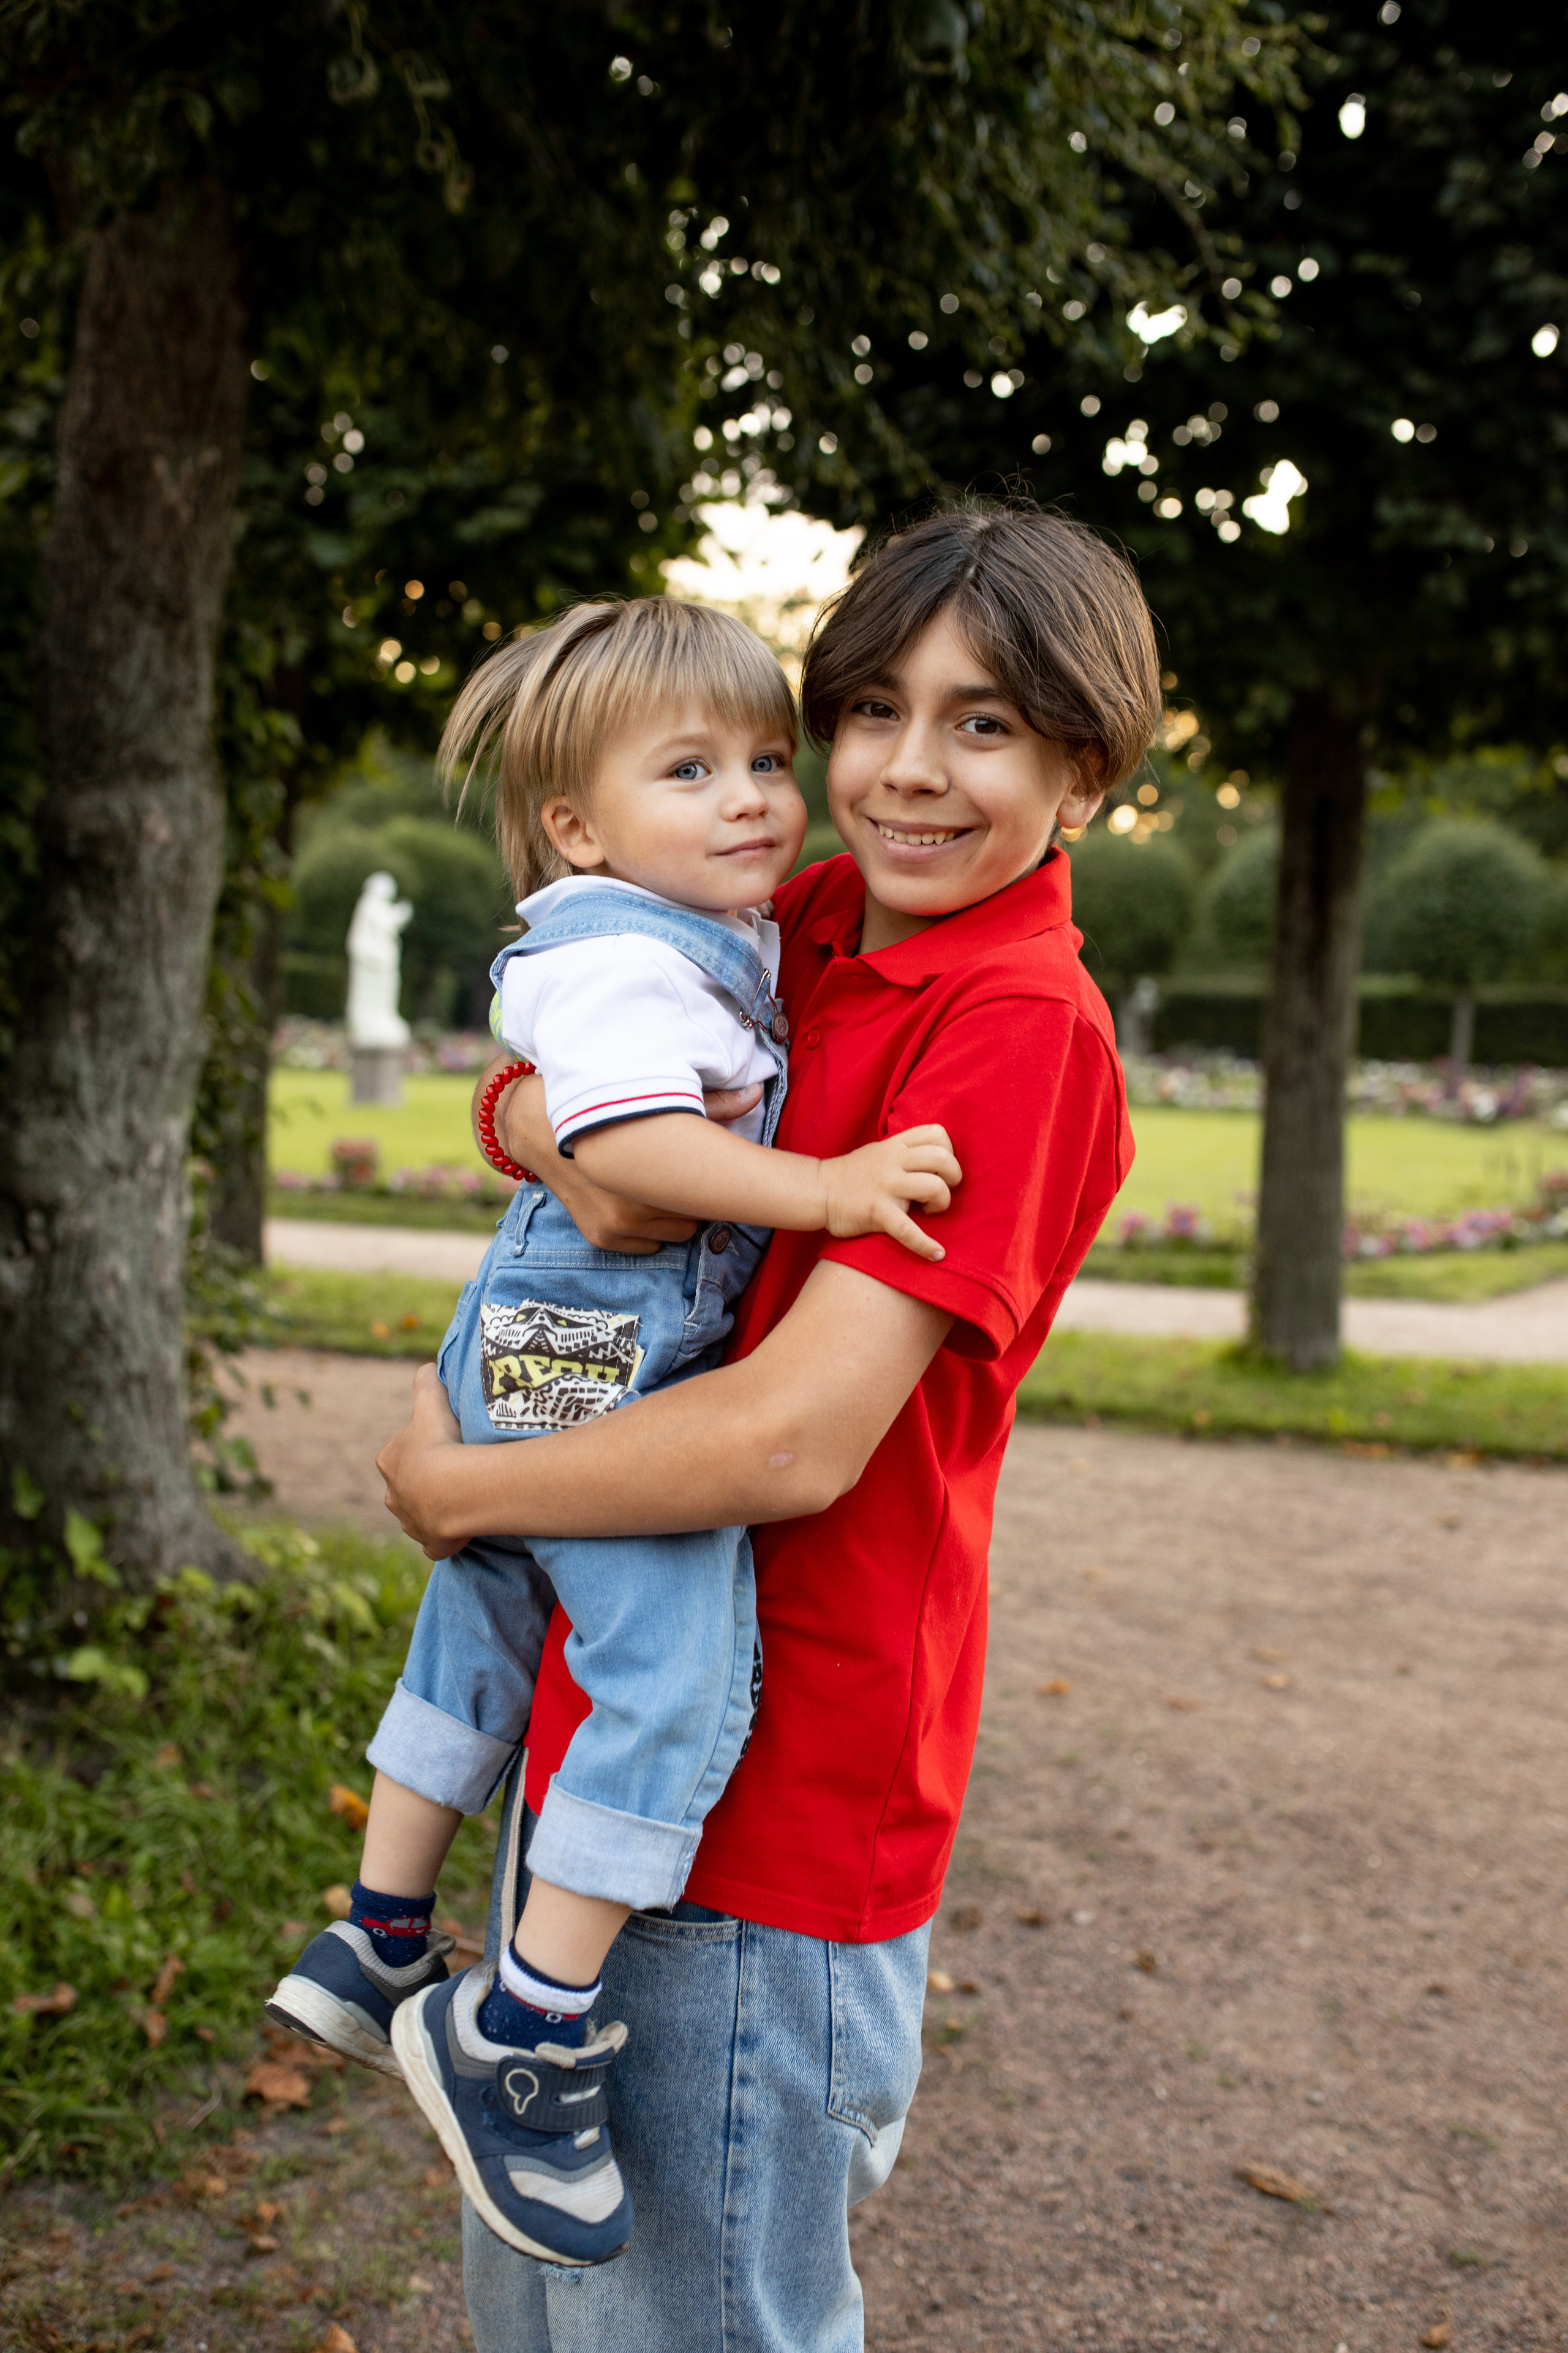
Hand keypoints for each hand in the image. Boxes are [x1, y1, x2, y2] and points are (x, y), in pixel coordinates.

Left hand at [375, 1365, 468, 1558]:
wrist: (452, 1489)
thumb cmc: (439, 1443)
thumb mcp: (431, 1402)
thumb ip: (425, 1381)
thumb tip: (426, 1367)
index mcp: (389, 1460)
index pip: (401, 1451)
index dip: (423, 1447)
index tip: (443, 1443)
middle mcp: (393, 1495)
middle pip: (408, 1485)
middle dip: (426, 1481)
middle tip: (456, 1471)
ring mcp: (410, 1522)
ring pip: (419, 1514)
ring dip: (435, 1508)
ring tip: (462, 1499)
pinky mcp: (430, 1543)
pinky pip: (435, 1542)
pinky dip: (444, 1538)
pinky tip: (460, 1530)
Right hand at [489, 1068, 764, 1254]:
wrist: (535, 1124)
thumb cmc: (602, 1108)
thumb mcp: (654, 1102)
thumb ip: (712, 1103)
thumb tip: (757, 1095)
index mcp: (654, 1171)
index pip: (712, 1196)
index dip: (712, 1184)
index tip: (709, 1171)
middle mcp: (635, 1205)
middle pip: (696, 1216)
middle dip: (691, 1198)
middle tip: (675, 1174)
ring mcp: (617, 1226)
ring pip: (675, 1233)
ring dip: (671, 1214)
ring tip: (653, 1186)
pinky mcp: (602, 1238)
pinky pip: (649, 1244)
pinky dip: (647, 1229)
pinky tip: (632, 1200)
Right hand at [819, 1125, 961, 1262]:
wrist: (819, 1191)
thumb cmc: (852, 1175)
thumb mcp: (879, 1152)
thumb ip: (905, 1152)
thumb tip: (937, 1159)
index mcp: (895, 1146)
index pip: (936, 1133)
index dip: (949, 1150)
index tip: (941, 1169)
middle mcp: (893, 1161)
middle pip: (942, 1158)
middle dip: (954, 1177)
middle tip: (943, 1191)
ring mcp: (885, 1185)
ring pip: (934, 1188)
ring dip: (942, 1203)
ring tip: (930, 1211)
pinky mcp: (877, 1211)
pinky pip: (908, 1230)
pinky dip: (926, 1245)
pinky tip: (936, 1253)